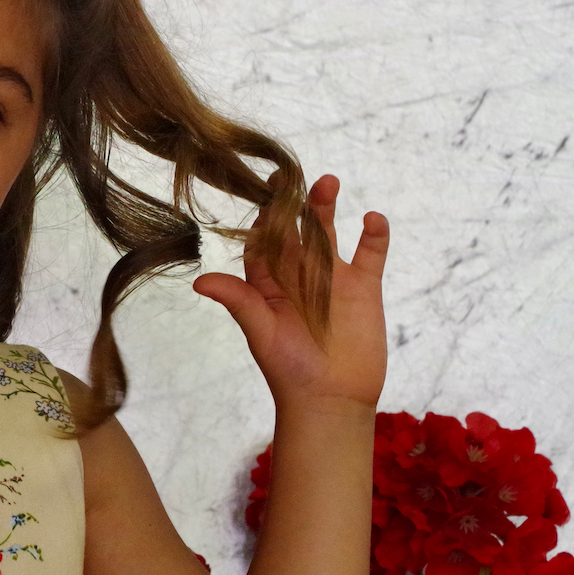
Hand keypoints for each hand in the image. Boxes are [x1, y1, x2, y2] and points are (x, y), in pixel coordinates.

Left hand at [192, 174, 388, 414]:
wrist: (331, 399)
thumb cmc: (288, 369)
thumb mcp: (261, 332)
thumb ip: (238, 301)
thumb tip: (199, 282)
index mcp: (269, 283)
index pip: (263, 241)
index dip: (262, 217)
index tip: (262, 189)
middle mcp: (299, 274)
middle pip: (296, 229)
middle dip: (294, 203)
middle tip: (294, 176)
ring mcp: (333, 278)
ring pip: (330, 233)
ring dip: (328, 208)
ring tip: (328, 183)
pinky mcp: (364, 287)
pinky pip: (370, 254)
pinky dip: (374, 235)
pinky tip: (372, 219)